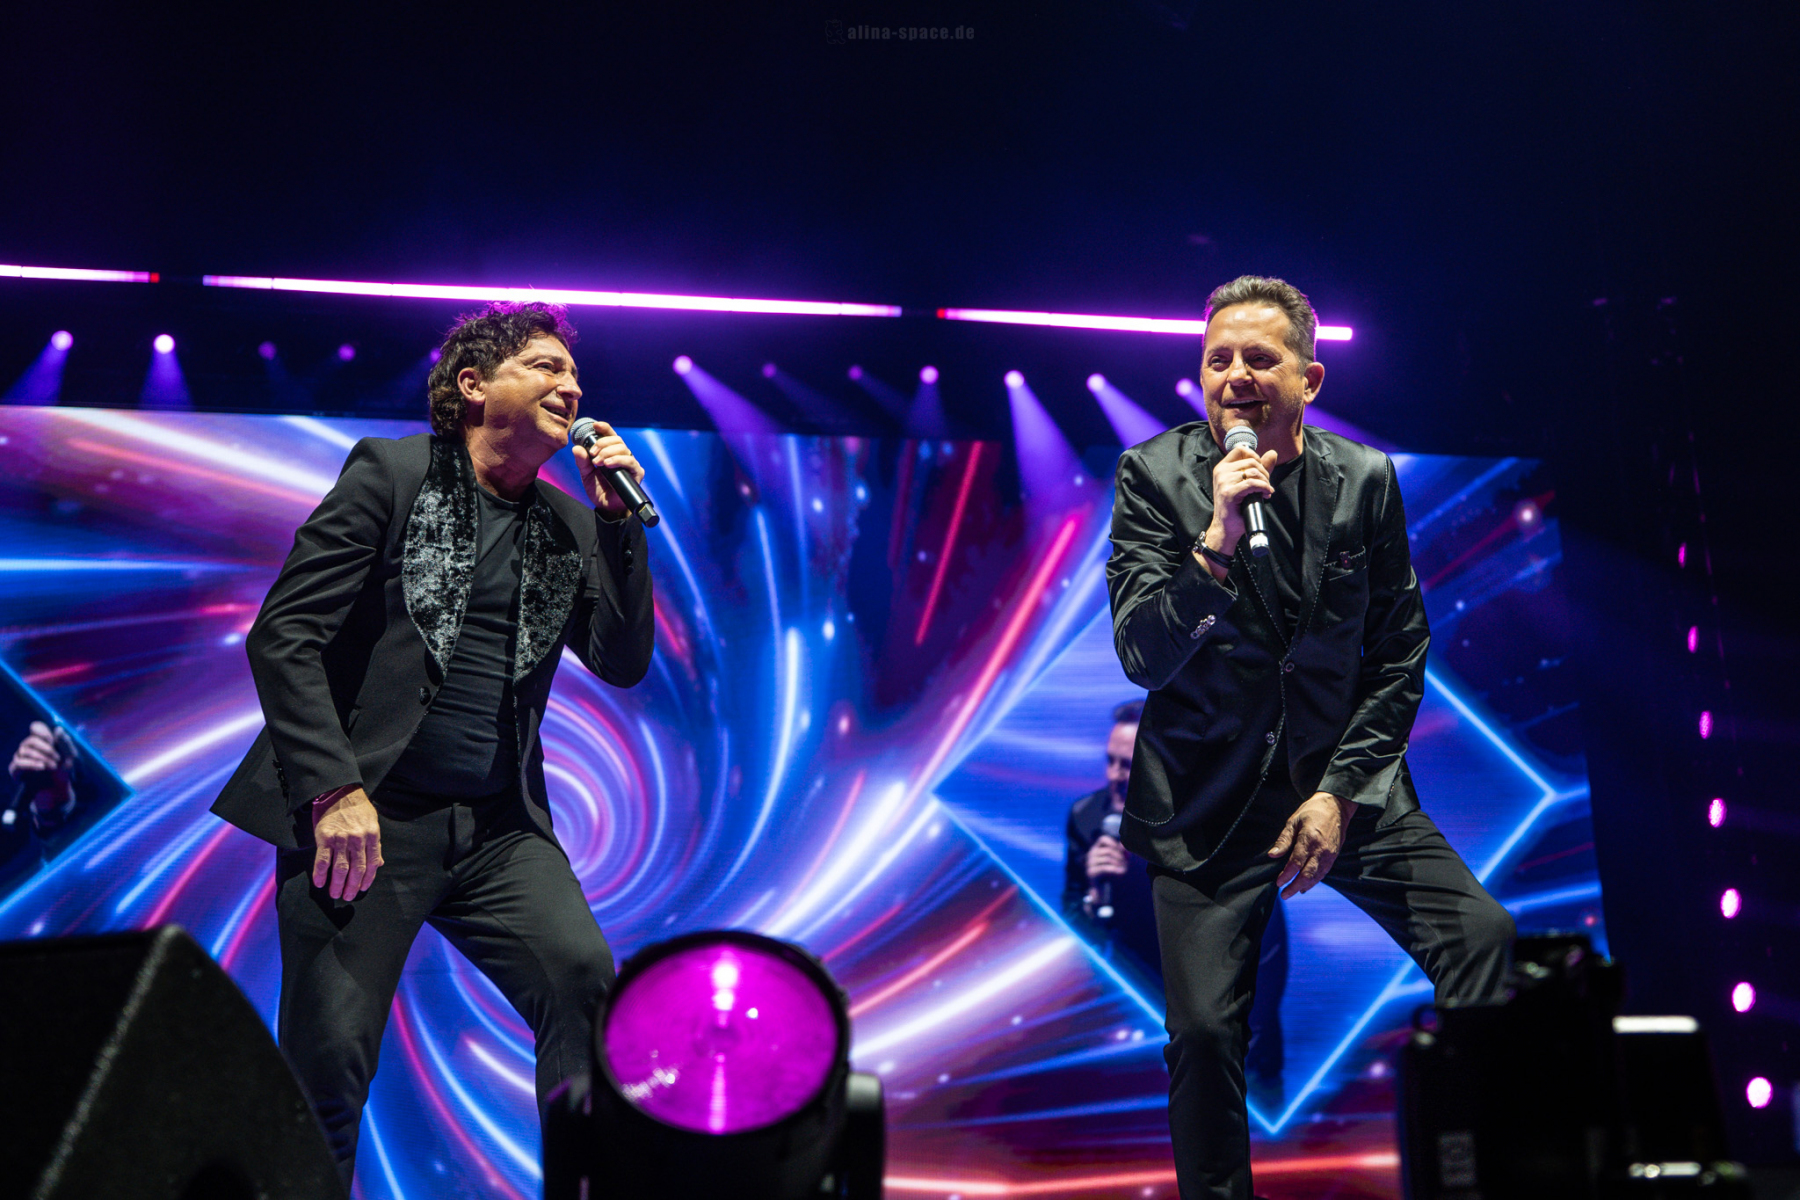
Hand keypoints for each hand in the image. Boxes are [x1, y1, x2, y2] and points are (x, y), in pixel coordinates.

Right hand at [9, 721, 66, 777]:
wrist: (57, 789)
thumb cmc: (63, 770)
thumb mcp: (70, 756)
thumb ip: (65, 743)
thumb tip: (58, 728)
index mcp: (42, 740)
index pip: (36, 727)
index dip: (42, 732)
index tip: (52, 740)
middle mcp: (29, 747)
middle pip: (31, 740)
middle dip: (47, 749)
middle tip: (58, 758)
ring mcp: (20, 757)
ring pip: (24, 751)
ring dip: (42, 758)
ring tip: (53, 766)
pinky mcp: (15, 770)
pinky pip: (18, 763)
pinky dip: (31, 764)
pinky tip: (42, 767)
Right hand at [311, 786, 382, 899]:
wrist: (340, 791)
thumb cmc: (358, 809)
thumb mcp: (373, 823)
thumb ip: (375, 845)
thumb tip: (379, 864)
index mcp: (372, 836)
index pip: (372, 863)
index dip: (367, 879)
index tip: (362, 888)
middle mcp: (358, 839)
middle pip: (356, 869)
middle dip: (352, 886)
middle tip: (347, 896)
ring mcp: (341, 839)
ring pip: (340, 868)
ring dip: (337, 884)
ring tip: (335, 894)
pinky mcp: (325, 838)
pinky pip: (323, 860)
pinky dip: (321, 874)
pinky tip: (320, 883)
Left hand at [572, 421, 645, 517]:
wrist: (606, 507)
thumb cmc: (598, 489)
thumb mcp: (586, 474)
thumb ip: (582, 461)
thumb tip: (576, 448)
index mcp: (611, 452)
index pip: (610, 435)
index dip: (604, 428)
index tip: (595, 425)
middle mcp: (622, 456)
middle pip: (617, 440)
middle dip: (603, 443)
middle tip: (592, 454)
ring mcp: (630, 464)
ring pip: (623, 448)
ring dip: (608, 452)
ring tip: (598, 462)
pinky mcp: (636, 473)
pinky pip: (630, 461)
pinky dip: (618, 460)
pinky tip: (607, 464)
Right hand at [1085, 834, 1127, 879]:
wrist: (1101, 888)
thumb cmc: (1110, 872)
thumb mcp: (1118, 860)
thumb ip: (1122, 852)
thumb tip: (1124, 845)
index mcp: (1096, 849)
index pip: (1102, 839)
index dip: (1113, 842)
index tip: (1122, 849)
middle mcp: (1091, 854)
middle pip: (1108, 850)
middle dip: (1120, 856)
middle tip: (1127, 863)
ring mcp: (1090, 863)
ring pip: (1107, 859)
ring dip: (1119, 863)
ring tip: (1126, 869)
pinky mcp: (1091, 872)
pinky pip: (1105, 868)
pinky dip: (1115, 869)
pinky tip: (1122, 872)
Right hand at [1195, 445, 1279, 576]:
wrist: (1226, 527)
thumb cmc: (1236, 507)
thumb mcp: (1247, 484)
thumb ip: (1259, 468)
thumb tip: (1273, 453)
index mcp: (1222, 468)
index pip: (1241, 450)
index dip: (1255, 456)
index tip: (1260, 469)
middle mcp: (1220, 472)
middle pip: (1251, 461)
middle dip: (1264, 472)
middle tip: (1267, 484)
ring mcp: (1223, 482)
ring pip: (1253, 472)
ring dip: (1265, 481)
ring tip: (1266, 490)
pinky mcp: (1229, 492)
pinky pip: (1253, 484)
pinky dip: (1264, 487)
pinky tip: (1267, 493)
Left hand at [1267, 791, 1355, 898]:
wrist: (1337, 806)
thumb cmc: (1313, 811)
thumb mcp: (1294, 821)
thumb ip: (1284, 839)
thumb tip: (1273, 854)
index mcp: (1309, 839)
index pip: (1296, 863)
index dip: (1286, 875)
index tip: (1278, 883)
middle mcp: (1321, 849)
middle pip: (1307, 874)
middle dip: (1294, 886)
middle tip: (1284, 895)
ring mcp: (1329, 854)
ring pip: (1317, 876)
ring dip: (1304, 886)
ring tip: (1293, 892)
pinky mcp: (1334, 856)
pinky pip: (1324, 872)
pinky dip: (1315, 881)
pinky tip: (1306, 886)